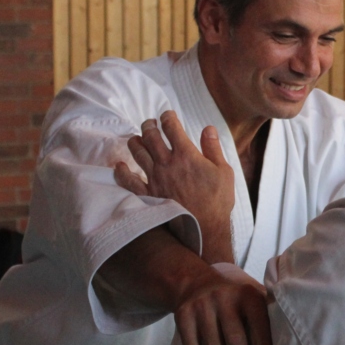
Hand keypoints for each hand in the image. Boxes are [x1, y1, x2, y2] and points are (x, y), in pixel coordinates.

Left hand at [118, 111, 235, 263]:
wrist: (204, 229)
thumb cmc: (217, 202)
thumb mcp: (224, 172)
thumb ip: (213, 148)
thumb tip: (208, 128)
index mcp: (186, 155)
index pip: (172, 127)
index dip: (168, 117)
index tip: (168, 114)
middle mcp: (167, 163)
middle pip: (151, 136)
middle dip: (149, 125)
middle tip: (150, 123)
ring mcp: (154, 178)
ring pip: (138, 153)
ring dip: (136, 142)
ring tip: (136, 138)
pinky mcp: (148, 195)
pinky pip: (129, 181)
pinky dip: (122, 171)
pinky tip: (120, 166)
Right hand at [174, 266, 272, 344]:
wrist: (195, 279)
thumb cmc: (234, 295)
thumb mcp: (252, 294)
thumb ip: (266, 313)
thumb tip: (287, 344)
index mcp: (246, 293)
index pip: (257, 320)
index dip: (262, 343)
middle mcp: (223, 297)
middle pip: (234, 339)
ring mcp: (201, 307)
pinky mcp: (183, 316)